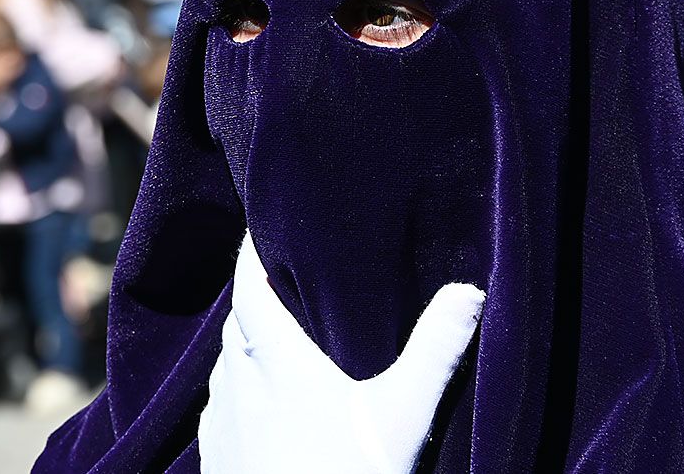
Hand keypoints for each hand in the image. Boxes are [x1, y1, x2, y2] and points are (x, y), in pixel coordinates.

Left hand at [199, 235, 483, 473]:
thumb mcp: (402, 414)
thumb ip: (434, 351)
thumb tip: (468, 290)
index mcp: (276, 361)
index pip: (251, 289)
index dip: (251, 256)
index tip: (257, 231)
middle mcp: (239, 383)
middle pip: (237, 325)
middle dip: (253, 302)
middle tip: (279, 286)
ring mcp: (221, 423)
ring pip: (226, 367)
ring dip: (245, 349)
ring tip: (274, 345)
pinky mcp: (216, 457)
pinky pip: (219, 409)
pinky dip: (237, 393)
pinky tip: (261, 408)